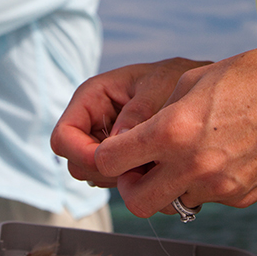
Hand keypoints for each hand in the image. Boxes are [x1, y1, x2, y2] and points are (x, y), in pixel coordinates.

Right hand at [51, 58, 211, 186]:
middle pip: (75, 162)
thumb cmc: (174, 77)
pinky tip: (152, 165)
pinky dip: (128, 177)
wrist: (194, 85)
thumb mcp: (159, 87)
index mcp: (91, 96)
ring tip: (151, 162)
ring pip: (92, 174)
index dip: (82, 154)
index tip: (114, 161)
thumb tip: (118, 143)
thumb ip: (138, 112)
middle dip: (104, 168)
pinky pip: (110, 177)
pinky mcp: (116, 153)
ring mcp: (101, 138)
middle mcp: (90, 119)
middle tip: (140, 164)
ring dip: (118, 175)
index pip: (63, 137)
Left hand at [93, 44, 256, 217]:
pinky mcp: (242, 198)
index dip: (104, 157)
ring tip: (188, 155)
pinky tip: (220, 156)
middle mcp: (193, 166)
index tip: (111, 151)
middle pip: (136, 202)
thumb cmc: (252, 77)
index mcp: (173, 131)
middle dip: (130, 187)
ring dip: (170, 186)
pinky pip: (207, 199)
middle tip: (139, 169)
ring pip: (174, 203)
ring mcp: (220, 187)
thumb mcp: (192, 80)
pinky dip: (203, 185)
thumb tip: (137, 141)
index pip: (111, 162)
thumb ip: (157, 115)